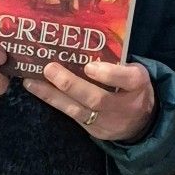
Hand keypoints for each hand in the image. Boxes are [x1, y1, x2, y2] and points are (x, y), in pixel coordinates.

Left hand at [26, 58, 155, 141]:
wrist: (142, 123)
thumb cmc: (133, 88)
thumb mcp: (135, 71)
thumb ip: (117, 62)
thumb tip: (84, 43)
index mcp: (138, 84)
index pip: (128, 79)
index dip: (108, 74)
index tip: (89, 66)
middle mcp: (124, 106)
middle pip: (97, 98)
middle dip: (70, 84)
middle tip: (49, 69)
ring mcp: (107, 122)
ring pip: (78, 110)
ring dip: (52, 95)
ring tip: (31, 82)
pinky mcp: (94, 130)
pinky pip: (72, 116)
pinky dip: (55, 102)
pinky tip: (38, 91)